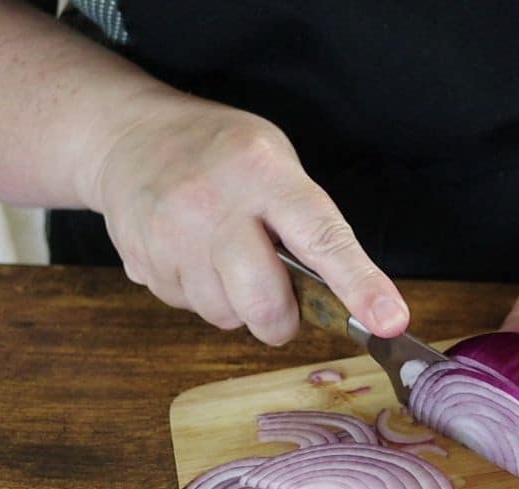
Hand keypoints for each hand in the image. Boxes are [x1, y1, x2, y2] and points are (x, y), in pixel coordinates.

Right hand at [82, 94, 408, 343]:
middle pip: (263, 301)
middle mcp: (212, 205)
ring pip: (224, 315)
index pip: (321, 237)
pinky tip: (194, 256)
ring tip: (226, 258)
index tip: (389, 322)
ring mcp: (169, 237)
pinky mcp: (142, 265)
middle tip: (282, 302)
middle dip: (281, 319)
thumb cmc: (221, 153)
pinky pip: (189, 309)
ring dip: (237, 304)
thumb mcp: (276, 162)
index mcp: (262, 173)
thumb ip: (308, 223)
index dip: (359, 285)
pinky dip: (203, 294)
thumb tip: (347, 297)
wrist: (129, 136)